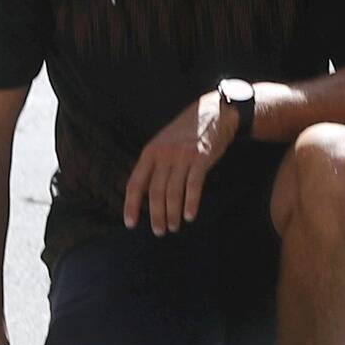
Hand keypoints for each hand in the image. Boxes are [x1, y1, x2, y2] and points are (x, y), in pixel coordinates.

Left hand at [122, 86, 245, 232]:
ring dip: (173, 214)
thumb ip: (154, 165)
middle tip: (159, 231)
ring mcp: (182, 156)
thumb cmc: (186, 132)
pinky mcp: (201, 158)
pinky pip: (194, 186)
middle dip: (156, 216)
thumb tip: (143, 194)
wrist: (214, 112)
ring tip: (174, 227)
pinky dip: (191, 203)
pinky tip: (190, 216)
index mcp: (150, 153)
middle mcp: (163, 155)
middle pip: (155, 193)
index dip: (131, 206)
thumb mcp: (163, 143)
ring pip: (173, 192)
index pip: (135, 184)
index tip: (131, 223)